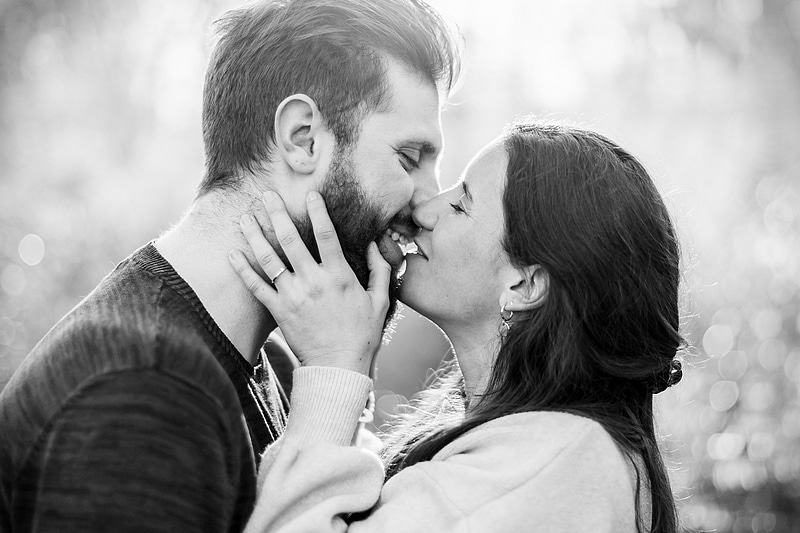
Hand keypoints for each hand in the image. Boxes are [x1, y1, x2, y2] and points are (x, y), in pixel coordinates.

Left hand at [229, 190, 389, 375]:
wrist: (339, 366)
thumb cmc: (362, 334)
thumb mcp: (380, 300)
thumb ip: (379, 270)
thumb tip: (376, 245)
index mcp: (339, 276)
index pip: (326, 235)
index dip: (317, 211)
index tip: (310, 193)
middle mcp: (313, 281)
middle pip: (290, 239)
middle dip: (277, 213)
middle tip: (266, 194)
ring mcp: (293, 296)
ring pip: (269, 259)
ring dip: (255, 235)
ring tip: (245, 217)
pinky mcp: (278, 311)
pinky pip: (256, 287)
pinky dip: (242, 269)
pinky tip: (232, 253)